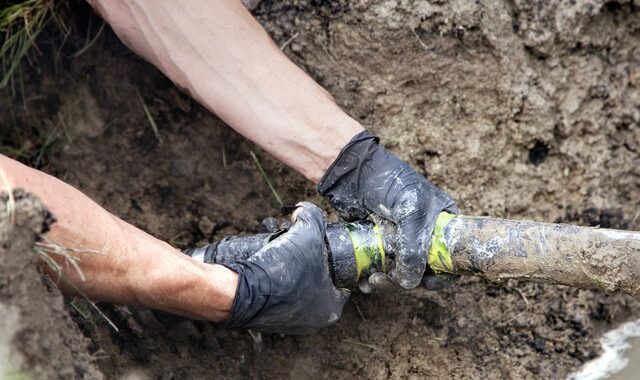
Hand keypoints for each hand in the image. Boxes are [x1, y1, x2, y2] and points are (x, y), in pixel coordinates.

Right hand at [216, 202, 348, 333]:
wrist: (241, 292)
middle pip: (318, 283)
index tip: (324, 247)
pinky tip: (269, 268)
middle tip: (300, 248)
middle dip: (310, 263)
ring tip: (282, 255)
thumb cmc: (282, 271)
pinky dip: (275, 283)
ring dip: (291, 273)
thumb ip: (312, 216)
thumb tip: (304, 210)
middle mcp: (313, 321)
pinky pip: (278, 296)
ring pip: (297, 289)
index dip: (334, 260)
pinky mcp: (267, 320)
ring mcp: (289, 323)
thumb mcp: (307, 234)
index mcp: (331, 308)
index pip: (342, 281)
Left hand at [318, 131, 457, 288]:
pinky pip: (381, 269)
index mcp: (442, 223)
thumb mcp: (411, 212)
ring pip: (401, 273)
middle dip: (408, 280)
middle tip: (390, 280)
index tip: (427, 283)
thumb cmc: (389, 183)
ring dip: (388, 282)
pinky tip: (364, 281)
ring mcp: (400, 241)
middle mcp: (424, 234)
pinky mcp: (379, 245)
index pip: (452, 257)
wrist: (353, 171)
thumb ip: (414, 247)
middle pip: (424, 271)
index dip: (444, 275)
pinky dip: (374, 278)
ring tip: (372, 281)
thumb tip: (410, 283)